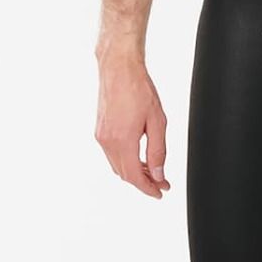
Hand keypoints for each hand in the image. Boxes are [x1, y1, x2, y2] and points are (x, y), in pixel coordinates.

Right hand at [94, 50, 170, 197]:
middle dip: (143, 181)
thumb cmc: (139, 89)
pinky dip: (125, 161)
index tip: (161, 192)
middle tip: (162, 181)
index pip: (134, 177)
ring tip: (152, 170)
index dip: (149, 188)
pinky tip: (138, 156)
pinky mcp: (99, 131)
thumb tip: (159, 174)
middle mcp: (107, 142)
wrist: (119, 68)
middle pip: (124, 174)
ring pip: (117, 166)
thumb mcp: (157, 120)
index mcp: (122, 140)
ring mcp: (101, 137)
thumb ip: (158, 150)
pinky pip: (112, 155)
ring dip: (134, 172)